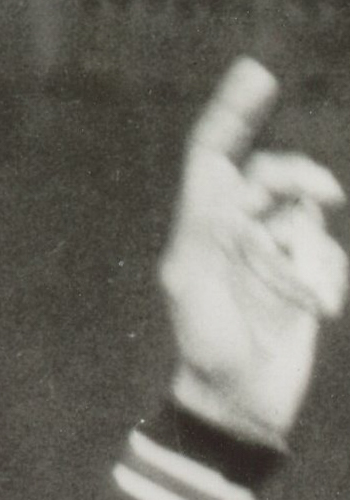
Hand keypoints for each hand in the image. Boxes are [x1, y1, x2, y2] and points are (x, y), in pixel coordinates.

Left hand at [161, 59, 346, 447]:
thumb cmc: (206, 348)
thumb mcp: (192, 282)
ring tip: (302, 298)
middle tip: (324, 194)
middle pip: (273, 173)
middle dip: (297, 180)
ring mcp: (273, 250)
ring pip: (307, 214)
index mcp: (202, 228)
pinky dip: (326, 276)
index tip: (258, 77)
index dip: (233, 113)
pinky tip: (316, 310)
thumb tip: (234, 176)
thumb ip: (208, 222)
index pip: (213, 156)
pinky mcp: (304, 272)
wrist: (241, 403)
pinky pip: (326, 250)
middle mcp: (237, 230)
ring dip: (310, 254)